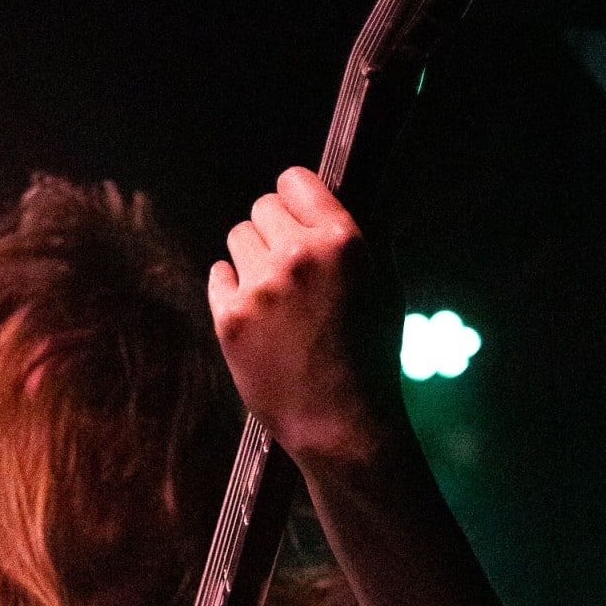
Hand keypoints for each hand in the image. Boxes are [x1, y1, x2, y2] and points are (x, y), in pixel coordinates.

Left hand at [208, 167, 405, 468]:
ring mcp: (261, 288)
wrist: (339, 423)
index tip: (295, 212)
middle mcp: (299, 256)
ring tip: (273, 293)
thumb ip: (370, 241)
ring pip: (237, 238)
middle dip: (274, 231)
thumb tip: (351, 206)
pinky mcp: (230, 318)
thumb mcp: (387, 290)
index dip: (295, 197)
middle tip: (287, 265)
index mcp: (342, 242)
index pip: (295, 181)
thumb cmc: (370, 360)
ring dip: (251, 257)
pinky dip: (231, 288)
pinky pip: (218, 275)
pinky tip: (254, 312)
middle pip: (262, 208)